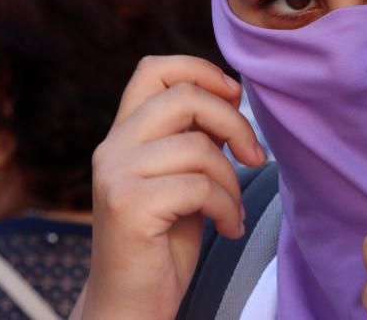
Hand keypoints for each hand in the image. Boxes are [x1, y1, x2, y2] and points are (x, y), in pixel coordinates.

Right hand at [75, 56, 266, 319]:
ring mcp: (115, 175)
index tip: (234, 96)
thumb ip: (195, 136)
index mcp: (124, 133)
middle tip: (254, 157)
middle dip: (234, 122)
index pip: (153, 68)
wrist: (130, 303)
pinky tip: (228, 228)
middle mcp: (111, 147)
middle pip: (185, 97)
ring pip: (198, 146)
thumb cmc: (163, 240)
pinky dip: (226, 208)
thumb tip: (230, 94)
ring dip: (232, 181)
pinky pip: (199, 187)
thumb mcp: (182, 176)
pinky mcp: (127, 205)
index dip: (200, 69)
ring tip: (232, 209)